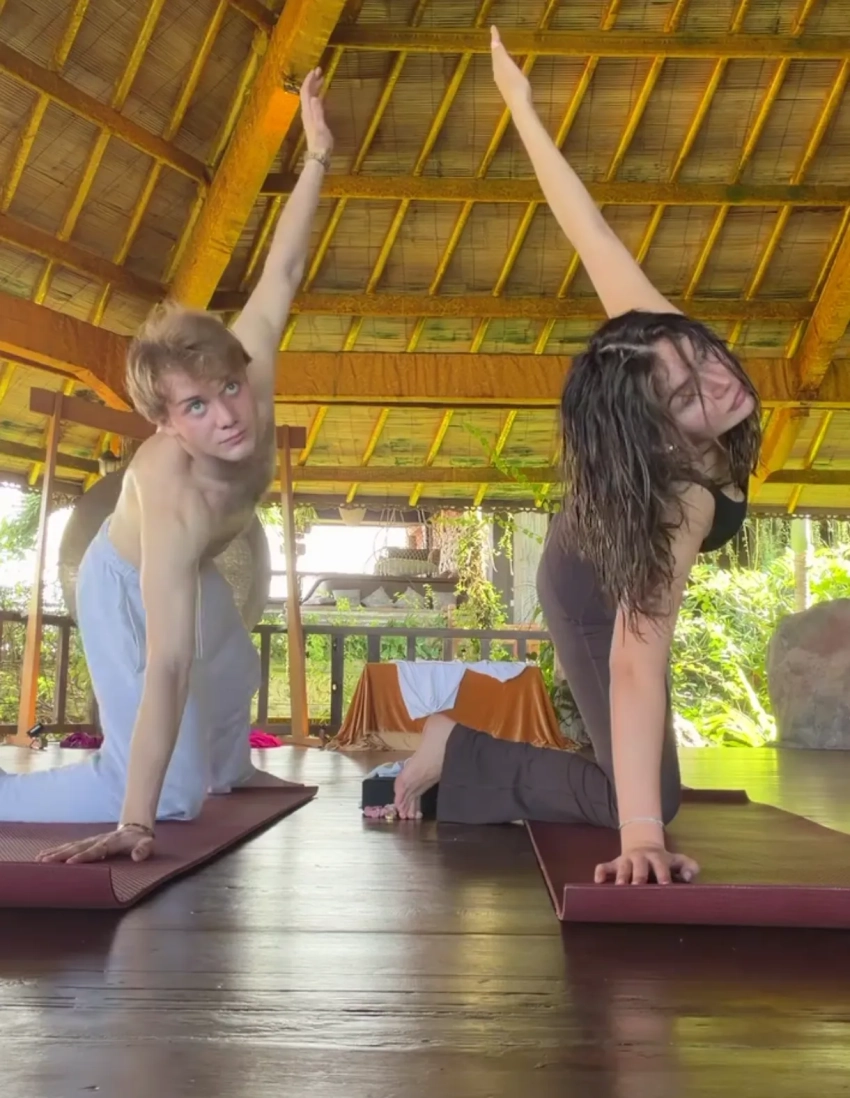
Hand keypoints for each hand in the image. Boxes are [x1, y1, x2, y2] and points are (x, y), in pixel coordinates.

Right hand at [35, 825, 153, 864]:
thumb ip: (144, 850)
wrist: (135, 829)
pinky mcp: (86, 842)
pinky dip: (56, 850)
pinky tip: (43, 856)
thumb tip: (137, 857)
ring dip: (55, 852)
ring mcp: (91, 840)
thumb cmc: (140, 841)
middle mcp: (97, 840)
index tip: (70, 863)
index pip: (95, 850)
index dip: (83, 856)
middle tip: (45, 861)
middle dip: (61, 854)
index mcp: (111, 842)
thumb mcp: (147, 844)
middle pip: (77, 847)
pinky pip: (69, 846)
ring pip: (70, 846)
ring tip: (39, 859)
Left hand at [300, 67, 332, 156]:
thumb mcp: (321, 127)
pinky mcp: (314, 121)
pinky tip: (322, 95)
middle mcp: (307, 112)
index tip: (316, 70)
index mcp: (308, 112)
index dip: (309, 80)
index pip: (305, 92)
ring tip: (322, 79)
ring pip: (310, 98)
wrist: (319, 156)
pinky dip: (317, 96)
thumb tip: (315, 97)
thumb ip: (318, 112)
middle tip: (320, 71)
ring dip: (314, 87)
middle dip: (312, 81)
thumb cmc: (321, 143)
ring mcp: (309, 117)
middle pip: (306, 93)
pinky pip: (314, 104)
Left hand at [490, 26, 531, 108]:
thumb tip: (493, 42)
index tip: (493, 28)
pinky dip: (506, 67)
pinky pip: (505, 74)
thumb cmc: (516, 84)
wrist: (520, 105)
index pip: (495, 50)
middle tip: (497, 38)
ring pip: (500, 67)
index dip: (495, 39)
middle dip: (496, 49)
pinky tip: (510, 70)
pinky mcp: (509, 90)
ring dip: (501, 58)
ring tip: (503, 52)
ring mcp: (503, 84)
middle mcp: (498, 75)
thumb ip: (501, 55)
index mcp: (498, 68)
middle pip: (496, 59)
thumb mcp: (508, 66)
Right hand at [594, 843, 699, 885]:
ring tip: (620, 888)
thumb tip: (687, 878)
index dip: (663, 874)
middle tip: (638, 887)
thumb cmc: (664, 861)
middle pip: (639, 865)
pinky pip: (604, 866)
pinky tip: (598, 882)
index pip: (660, 865)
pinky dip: (600, 872)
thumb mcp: (679, 860)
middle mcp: (640, 857)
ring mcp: (625, 860)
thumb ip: (690, 867)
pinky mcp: (614, 864)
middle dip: (638, 876)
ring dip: (621, 876)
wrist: (643, 845)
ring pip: (622, 866)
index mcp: (657, 857)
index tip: (665, 886)